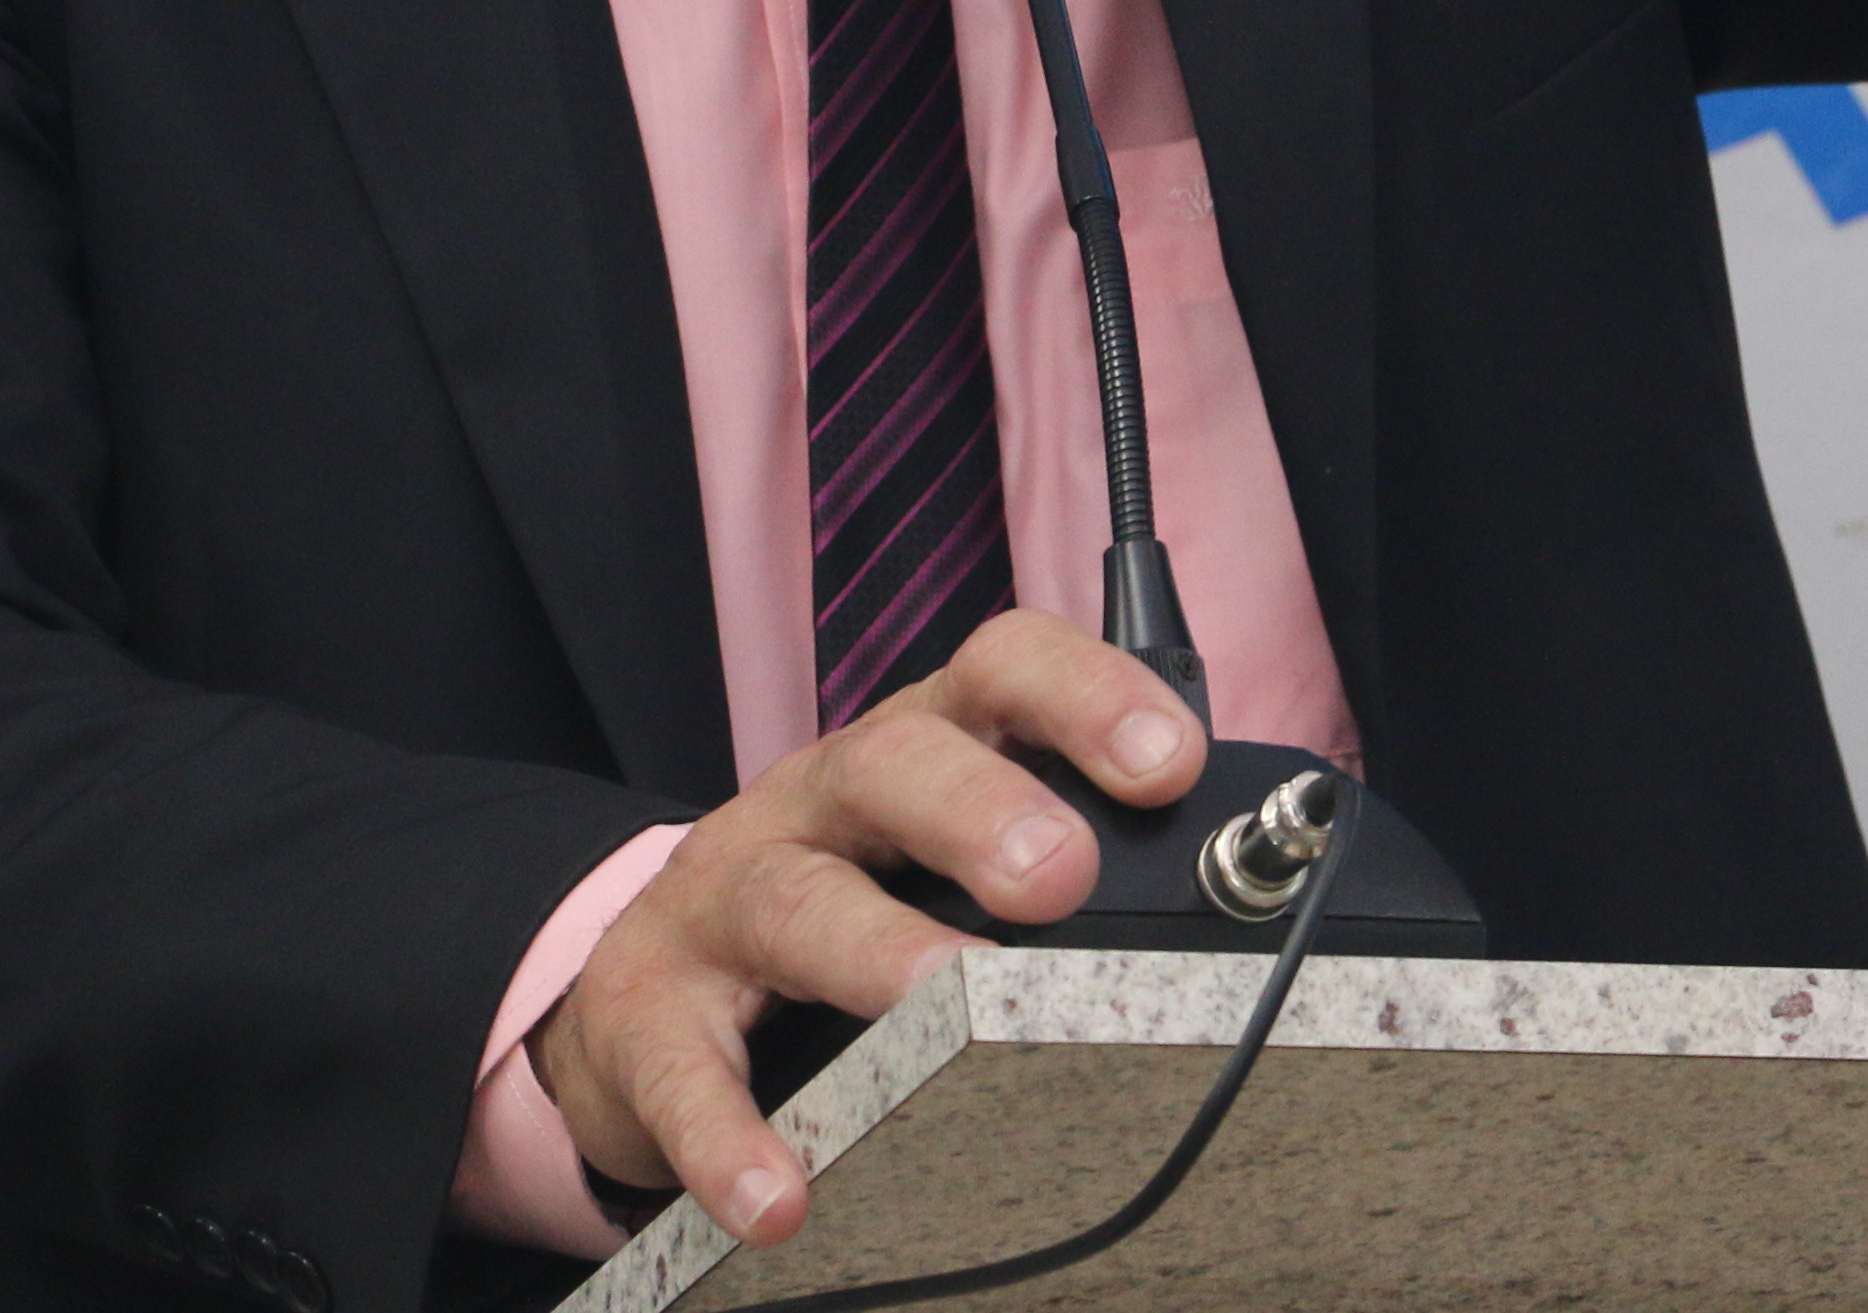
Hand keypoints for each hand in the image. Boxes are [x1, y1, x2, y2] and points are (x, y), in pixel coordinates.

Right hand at [529, 611, 1202, 1248]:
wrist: (640, 991)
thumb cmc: (839, 910)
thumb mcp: (937, 857)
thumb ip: (1053, 863)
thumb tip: (1226, 911)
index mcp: (912, 752)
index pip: (997, 674)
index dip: (1084, 696)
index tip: (1169, 761)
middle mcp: (815, 801)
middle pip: (895, 763)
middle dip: (982, 809)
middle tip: (1063, 874)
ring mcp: (723, 897)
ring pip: (795, 900)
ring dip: (876, 950)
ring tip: (944, 1000)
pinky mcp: (647, 1012)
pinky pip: (684, 1072)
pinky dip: (730, 1137)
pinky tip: (780, 1194)